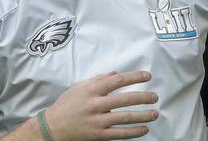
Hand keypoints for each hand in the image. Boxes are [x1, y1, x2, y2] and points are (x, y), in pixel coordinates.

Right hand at [44, 71, 158, 140]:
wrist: (52, 127)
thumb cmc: (67, 105)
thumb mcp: (80, 87)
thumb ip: (98, 80)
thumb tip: (116, 73)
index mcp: (91, 89)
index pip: (117, 80)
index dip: (134, 77)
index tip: (147, 76)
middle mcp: (95, 104)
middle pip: (124, 99)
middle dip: (143, 97)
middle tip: (155, 97)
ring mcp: (97, 121)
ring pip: (125, 117)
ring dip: (142, 115)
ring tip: (155, 113)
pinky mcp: (98, 135)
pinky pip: (120, 134)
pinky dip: (134, 132)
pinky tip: (144, 129)